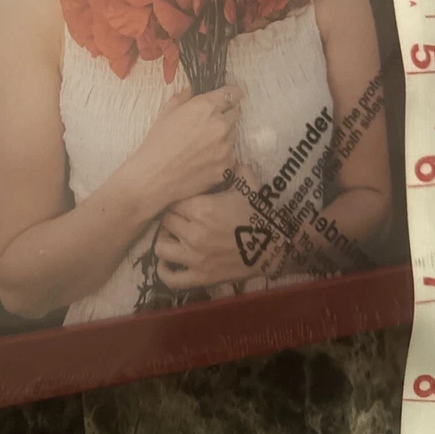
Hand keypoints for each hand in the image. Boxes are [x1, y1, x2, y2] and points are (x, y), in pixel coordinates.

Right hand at [130, 84, 241, 213]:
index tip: (228, 96)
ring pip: (233, 134)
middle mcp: (221, 125)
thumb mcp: (167, 112)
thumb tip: (194, 89)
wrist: (154, 177)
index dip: (231, 93)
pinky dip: (221, 155)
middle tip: (210, 121)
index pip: (233, 93)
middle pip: (236, 113)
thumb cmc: (157, 142)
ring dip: (224, 135)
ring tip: (204, 143)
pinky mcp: (227, 167)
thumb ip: (185, 97)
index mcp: (206, 107)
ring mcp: (226, 148)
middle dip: (226, 113)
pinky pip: (230, 155)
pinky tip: (204, 158)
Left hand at [153, 164, 288, 289]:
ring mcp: (195, 258)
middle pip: (165, 222)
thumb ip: (234, 168)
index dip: (176, 199)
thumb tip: (225, 155)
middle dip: (170, 218)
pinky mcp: (200, 277)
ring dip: (165, 240)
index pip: (172, 201)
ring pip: (161, 247)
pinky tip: (168, 263)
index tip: (181, 200)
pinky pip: (171, 278)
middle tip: (178, 217)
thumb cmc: (258, 216)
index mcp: (202, 209)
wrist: (273, 248)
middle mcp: (194, 233)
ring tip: (173, 237)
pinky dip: (165, 271)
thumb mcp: (248, 186)